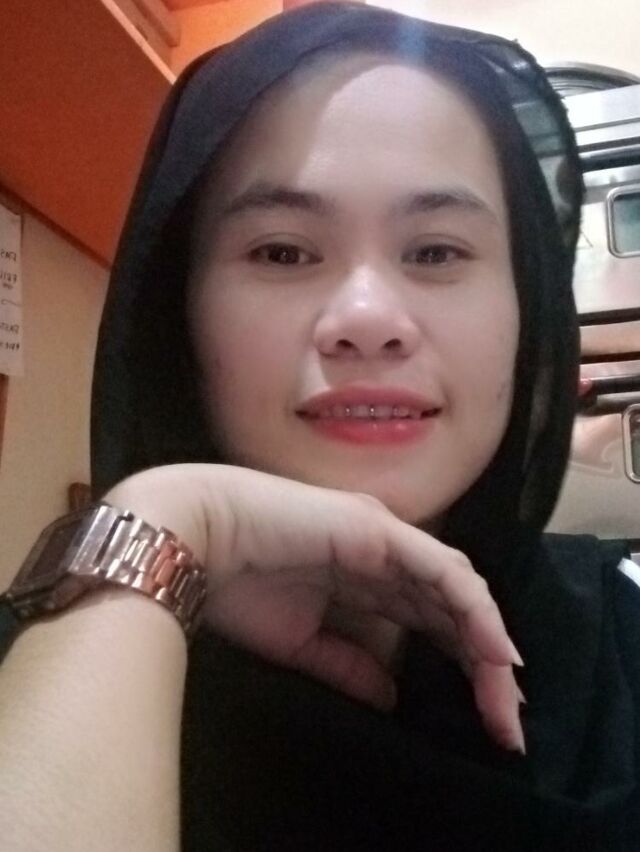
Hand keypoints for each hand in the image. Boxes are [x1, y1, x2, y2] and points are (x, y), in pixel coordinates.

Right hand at [106, 463, 525, 752]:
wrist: (193, 540)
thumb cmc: (236, 584)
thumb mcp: (302, 643)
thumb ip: (349, 665)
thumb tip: (390, 697)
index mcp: (368, 577)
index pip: (431, 622)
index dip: (463, 665)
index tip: (486, 718)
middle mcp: (387, 555)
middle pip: (453, 611)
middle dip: (484, 667)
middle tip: (508, 724)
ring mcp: (387, 538)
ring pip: (457, 591)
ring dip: (487, 645)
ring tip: (506, 698)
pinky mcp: (381, 531)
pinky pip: (441, 571)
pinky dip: (473, 609)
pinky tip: (494, 650)